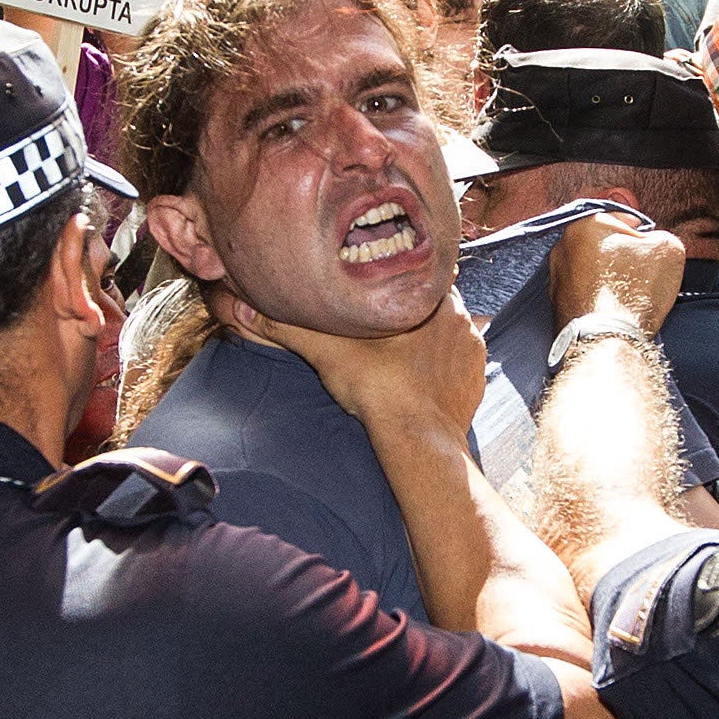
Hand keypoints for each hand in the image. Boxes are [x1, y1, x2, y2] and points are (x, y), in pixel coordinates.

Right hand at [232, 287, 488, 436]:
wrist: (420, 445)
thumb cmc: (381, 392)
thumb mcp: (328, 351)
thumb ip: (288, 326)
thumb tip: (242, 306)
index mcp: (436, 298)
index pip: (418, 272)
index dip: (396, 279)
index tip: (377, 288)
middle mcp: (464, 319)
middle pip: (430, 303)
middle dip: (407, 311)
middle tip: (380, 324)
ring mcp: (473, 352)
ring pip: (446, 333)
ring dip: (425, 339)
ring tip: (397, 352)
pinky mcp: (476, 381)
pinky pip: (458, 363)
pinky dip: (440, 367)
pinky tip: (417, 376)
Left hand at [549, 211, 684, 335]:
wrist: (608, 339)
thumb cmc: (636, 290)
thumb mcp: (668, 249)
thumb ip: (661, 236)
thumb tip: (651, 243)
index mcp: (585, 224)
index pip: (621, 219)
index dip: (642, 235)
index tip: (651, 251)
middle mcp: (562, 247)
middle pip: (602, 245)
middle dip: (622, 255)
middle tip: (642, 273)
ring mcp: (555, 278)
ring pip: (591, 270)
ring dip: (609, 277)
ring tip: (629, 294)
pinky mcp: (555, 306)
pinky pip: (584, 294)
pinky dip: (598, 298)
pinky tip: (614, 309)